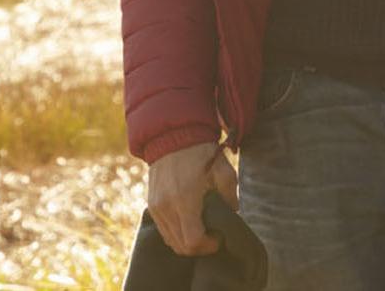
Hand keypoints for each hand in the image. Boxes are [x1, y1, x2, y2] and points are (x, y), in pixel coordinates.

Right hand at [145, 140, 237, 255]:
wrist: (172, 136)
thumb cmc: (201, 153)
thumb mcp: (224, 171)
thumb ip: (231, 196)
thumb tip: (232, 214)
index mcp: (184, 199)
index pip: (193, 241)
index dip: (209, 245)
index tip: (219, 236)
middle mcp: (166, 207)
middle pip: (181, 247)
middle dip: (200, 247)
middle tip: (213, 235)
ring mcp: (156, 207)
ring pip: (171, 241)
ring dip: (188, 242)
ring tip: (202, 228)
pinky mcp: (152, 205)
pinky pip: (164, 231)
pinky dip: (177, 233)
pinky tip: (190, 222)